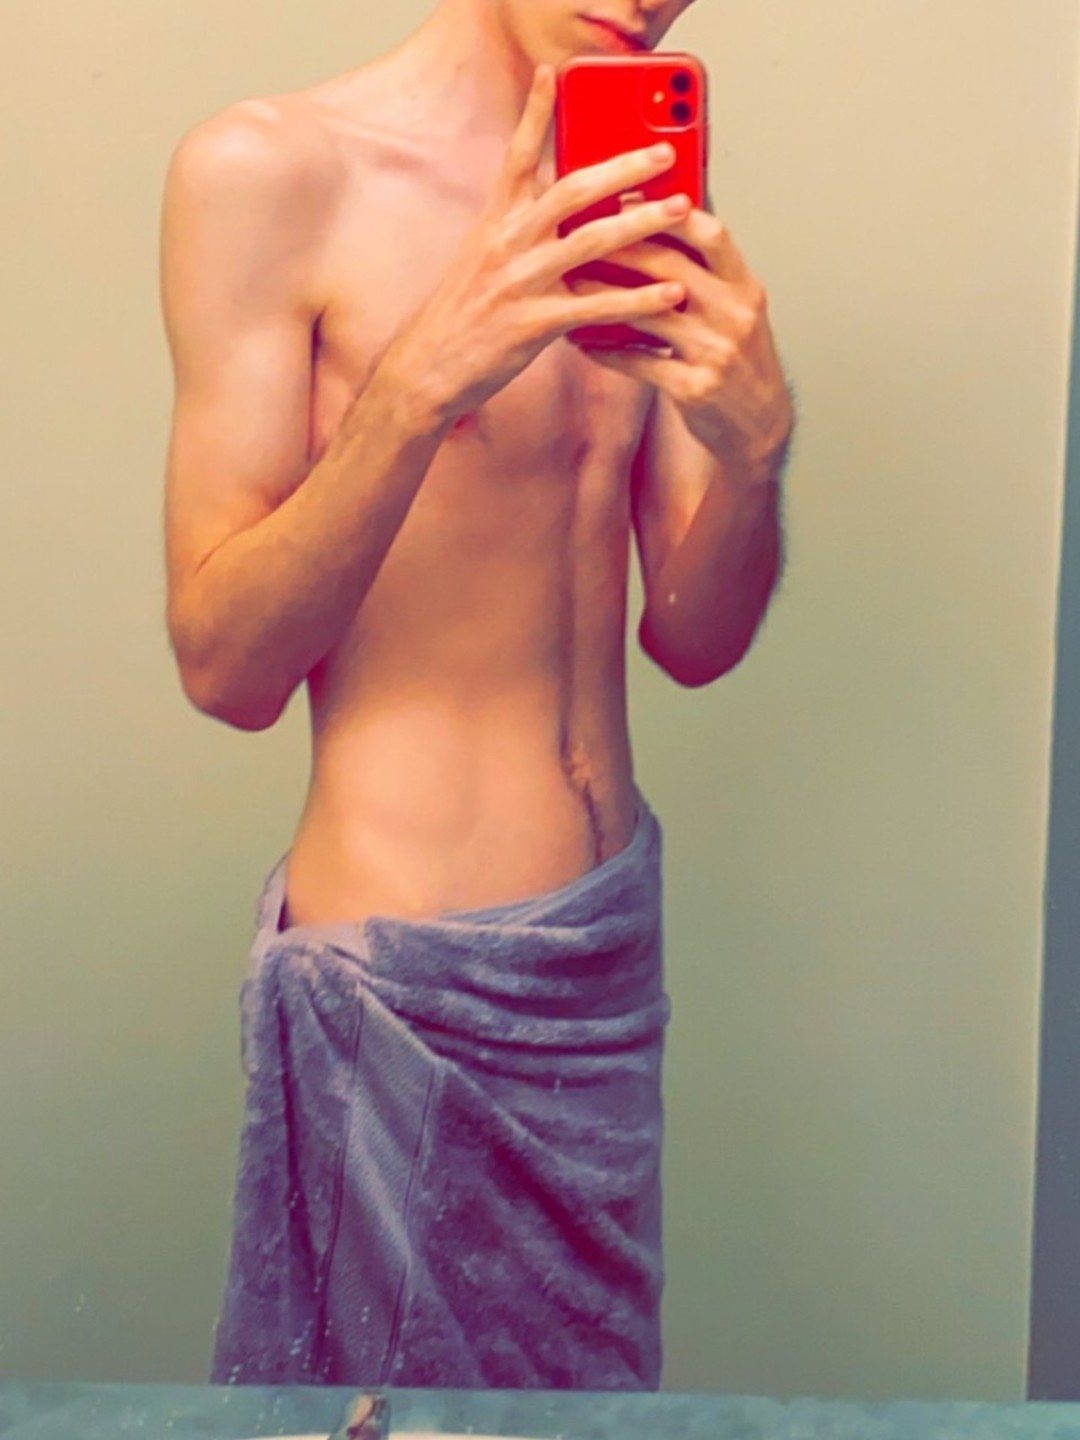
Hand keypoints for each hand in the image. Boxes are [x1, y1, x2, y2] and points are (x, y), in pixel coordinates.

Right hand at [380, 66, 695, 422]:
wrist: (427, 369)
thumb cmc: (461, 318)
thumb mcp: (480, 259)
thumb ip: (516, 228)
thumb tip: (554, 205)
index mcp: (493, 223)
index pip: (516, 157)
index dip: (534, 114)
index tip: (552, 75)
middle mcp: (507, 244)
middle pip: (571, 190)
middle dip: (623, 168)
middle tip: (664, 153)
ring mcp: (520, 282)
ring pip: (591, 242)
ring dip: (642, 224)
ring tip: (682, 211)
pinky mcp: (533, 324)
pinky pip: (596, 307)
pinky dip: (637, 300)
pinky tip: (671, 294)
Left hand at [570, 208, 793, 471]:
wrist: (758, 424)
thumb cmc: (738, 358)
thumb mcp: (736, 308)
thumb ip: (706, 272)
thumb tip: (662, 222)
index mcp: (745, 287)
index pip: (711, 233)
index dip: (669, 212)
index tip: (628, 196)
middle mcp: (735, 315)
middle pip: (671, 267)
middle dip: (620, 246)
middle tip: (579, 232)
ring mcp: (716, 353)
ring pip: (649, 314)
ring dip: (604, 296)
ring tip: (570, 283)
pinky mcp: (695, 389)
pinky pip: (640, 363)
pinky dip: (607, 351)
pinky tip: (580, 340)